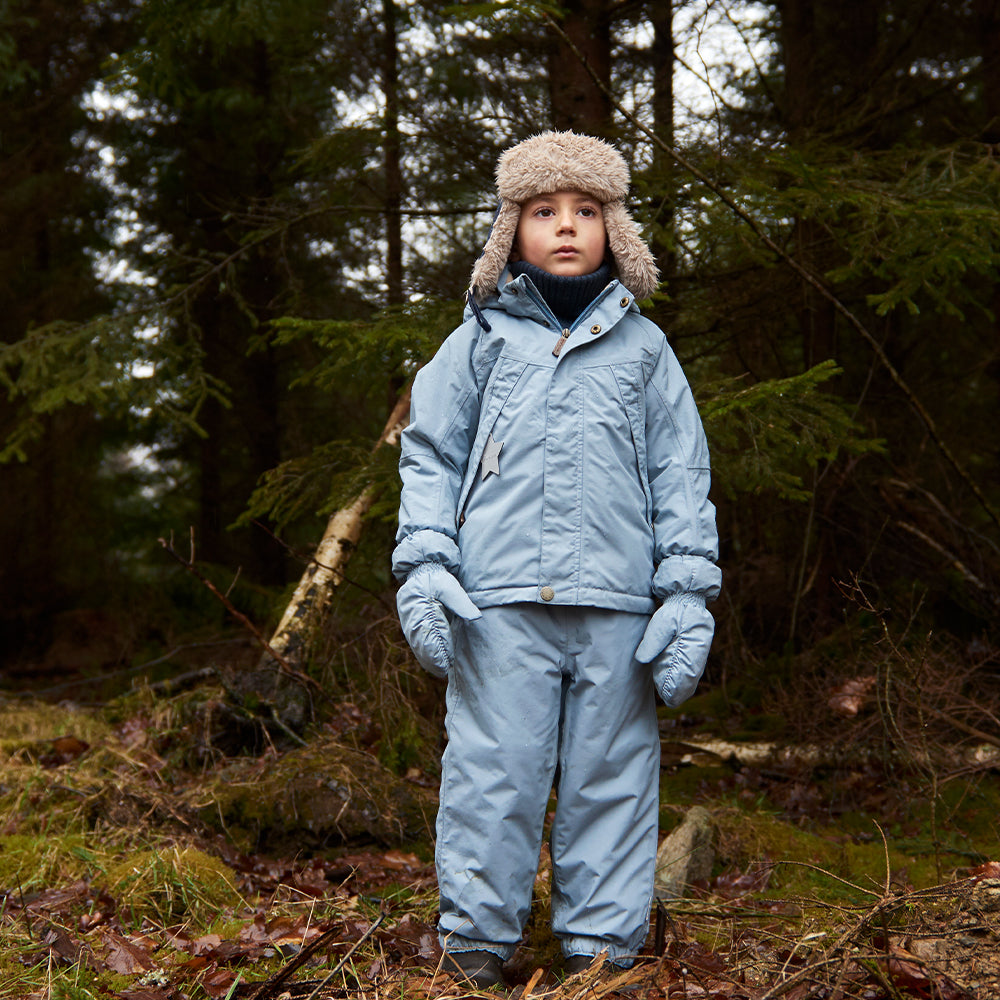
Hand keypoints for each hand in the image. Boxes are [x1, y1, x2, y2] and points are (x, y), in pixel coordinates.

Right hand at [396, 563, 480, 677]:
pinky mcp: (411, 625)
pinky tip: (433, 664)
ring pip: (418, 645)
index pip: (429, 633)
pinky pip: (416, 643)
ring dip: (428, 659)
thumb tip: (475, 617)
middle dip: (433, 658)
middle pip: (422, 643)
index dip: (437, 649)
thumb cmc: (437, 579)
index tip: (446, 661)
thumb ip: (460, 602)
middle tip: (445, 671)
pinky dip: (424, 655)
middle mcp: (412, 618)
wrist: (421, 571)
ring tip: (441, 671)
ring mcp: (410, 622)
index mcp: (420, 607)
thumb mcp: (450, 586)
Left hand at [634, 593, 714, 706]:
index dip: (678, 685)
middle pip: (690, 675)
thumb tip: (642, 660)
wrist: (686, 598)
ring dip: (683, 685)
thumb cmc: (674, 611)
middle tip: (670, 702)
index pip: (686, 670)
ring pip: (692, 673)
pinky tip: (678, 686)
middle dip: (680, 689)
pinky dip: (685, 677)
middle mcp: (699, 650)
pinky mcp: (695, 648)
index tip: (670, 697)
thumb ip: (653, 641)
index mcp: (694, 644)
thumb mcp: (661, 623)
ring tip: (672, 699)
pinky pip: (692, 667)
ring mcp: (698, 650)